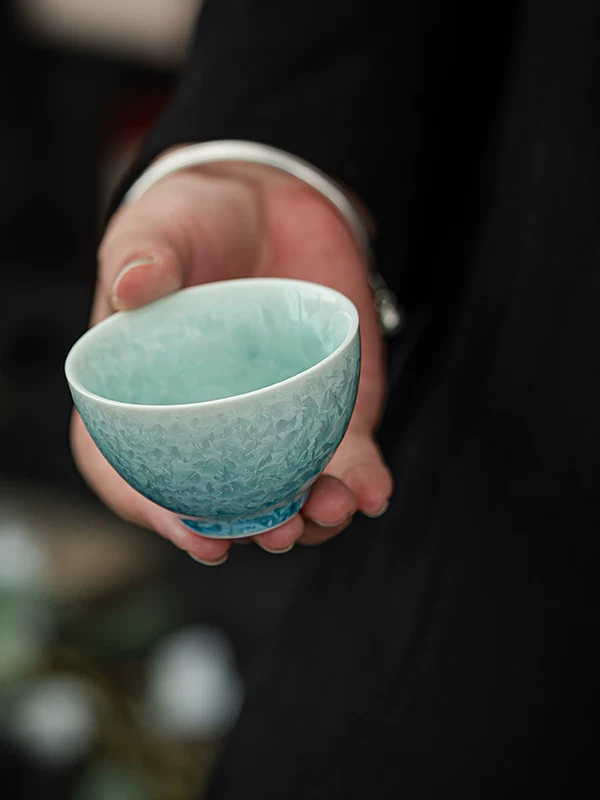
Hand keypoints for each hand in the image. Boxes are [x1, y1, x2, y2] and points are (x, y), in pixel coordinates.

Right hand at [72, 161, 391, 563]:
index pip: (138, 478)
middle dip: (253, 529)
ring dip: (313, 516)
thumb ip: (141, 256)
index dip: (161, 516)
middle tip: (278, 532)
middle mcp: (210, 430)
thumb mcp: (157, 230)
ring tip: (332, 507)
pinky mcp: (327, 413)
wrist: (269, 206)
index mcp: (148, 405)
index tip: (199, 536)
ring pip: (289, 494)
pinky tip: (374, 490)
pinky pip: (346, 458)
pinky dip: (361, 480)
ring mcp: (271, 427)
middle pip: (222, 503)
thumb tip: (132, 290)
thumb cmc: (194, 224)